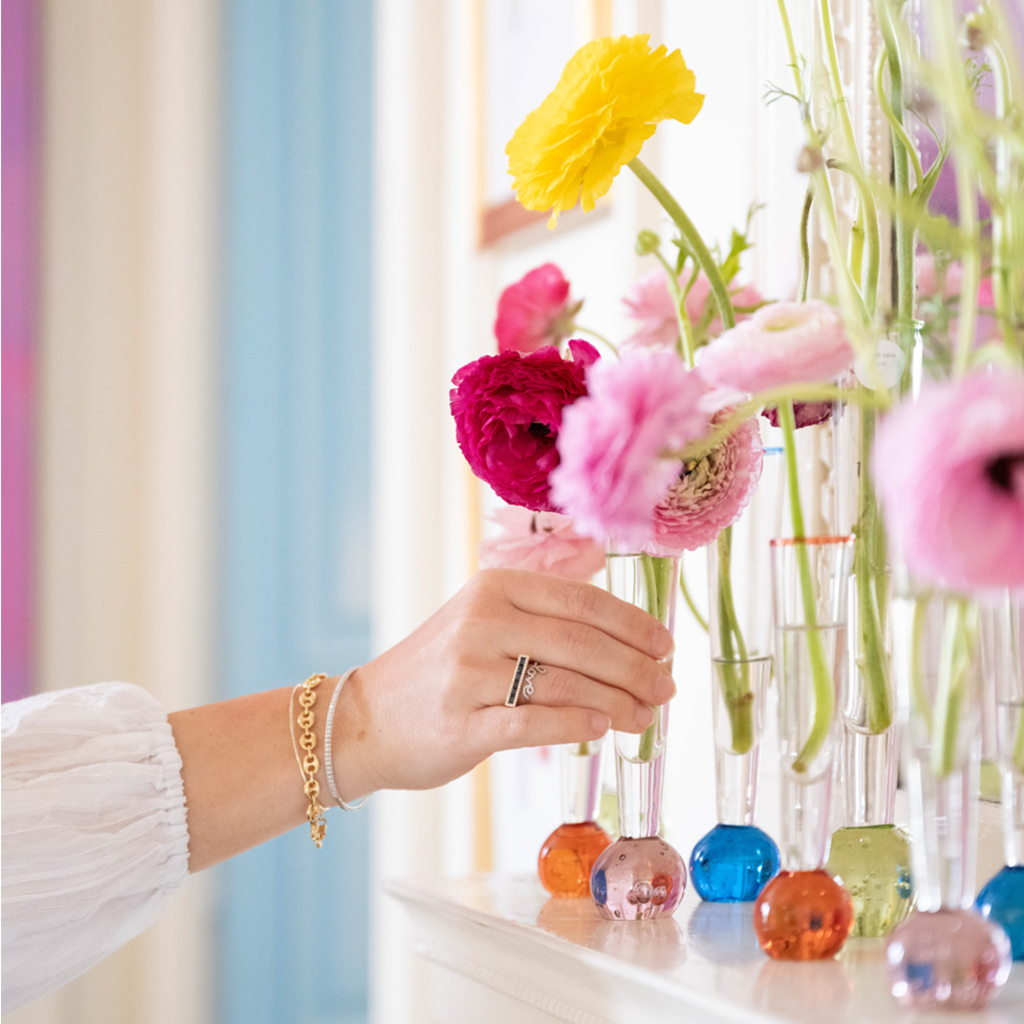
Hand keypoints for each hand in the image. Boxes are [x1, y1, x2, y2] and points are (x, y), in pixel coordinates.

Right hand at [329, 568, 676, 799]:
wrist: (365, 718)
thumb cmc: (440, 672)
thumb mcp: (483, 622)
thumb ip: (544, 621)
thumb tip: (628, 641)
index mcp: (495, 588)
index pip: (582, 600)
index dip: (632, 624)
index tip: (665, 645)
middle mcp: (482, 621)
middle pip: (582, 643)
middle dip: (635, 667)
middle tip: (666, 687)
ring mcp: (469, 672)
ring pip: (566, 683)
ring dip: (617, 702)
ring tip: (646, 714)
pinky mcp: (462, 722)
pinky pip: (534, 722)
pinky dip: (575, 725)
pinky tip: (602, 729)